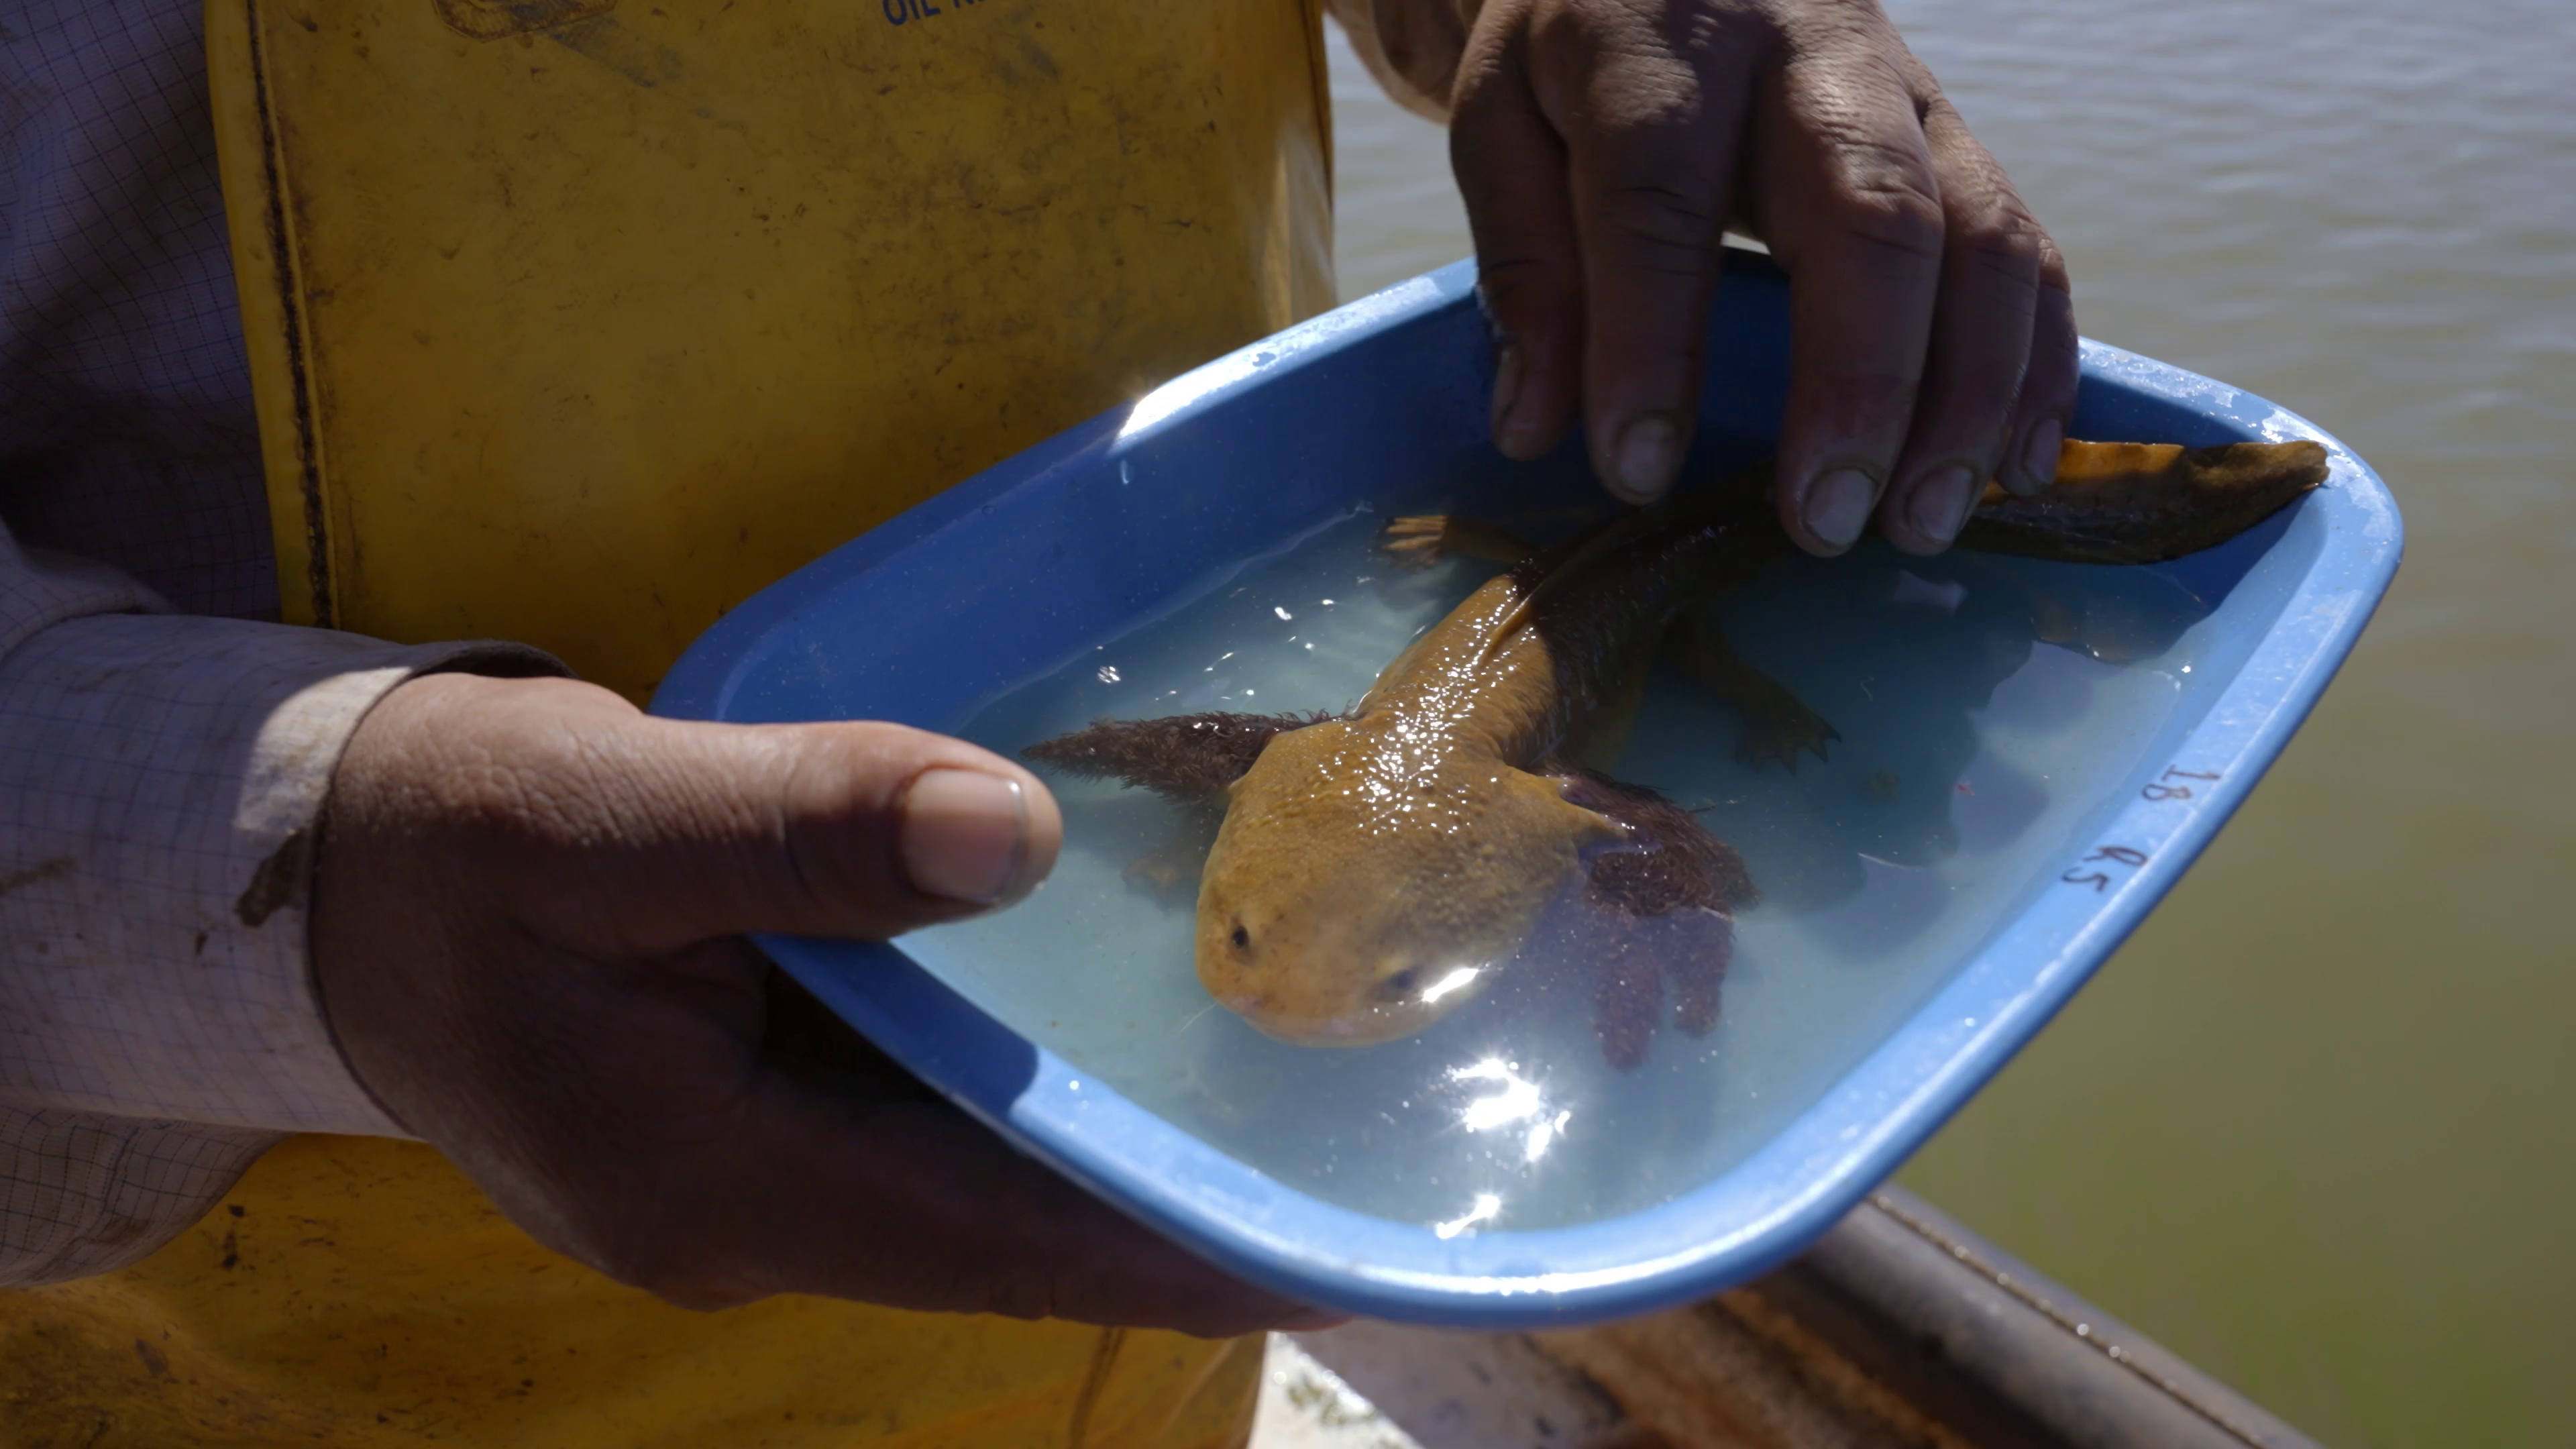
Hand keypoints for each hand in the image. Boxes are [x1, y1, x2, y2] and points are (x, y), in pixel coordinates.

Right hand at [313, 672, 1322, 1333]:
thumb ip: (801, 823)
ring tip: (1272, 1114)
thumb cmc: (446, 837)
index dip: (1164, 1240)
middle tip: (1340, 1158)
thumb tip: (1015, 833)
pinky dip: (1021, 1125)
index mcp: (708, 1175)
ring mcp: (744, 1199)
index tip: (1320, 1233)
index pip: (994, 1234)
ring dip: (1102, 1174)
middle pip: (999, 1238)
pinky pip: (918, 1156)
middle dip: (1163, 1215)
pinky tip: (1111, 1063)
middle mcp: (740, 1225)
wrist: (325, 883)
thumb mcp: (602, 805)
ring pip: (966, 1206)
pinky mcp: (749, 1145)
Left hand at [1449, 0, 2077, 554]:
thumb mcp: (1504, 125)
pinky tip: (2017, 467)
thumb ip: (1522, 265)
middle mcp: (1814, 58)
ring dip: (1969, 395)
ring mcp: (1913, 98)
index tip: (1636, 470)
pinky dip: (2040, 367)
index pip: (1663, 198)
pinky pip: (2033, 250)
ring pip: (1981, 237)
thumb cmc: (1581, 60)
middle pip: (1872, 211)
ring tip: (1920, 522)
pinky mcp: (1965, 145)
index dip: (1653, 344)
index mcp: (1669, 46)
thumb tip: (1536, 425)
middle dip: (1861, 382)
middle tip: (1825, 523)